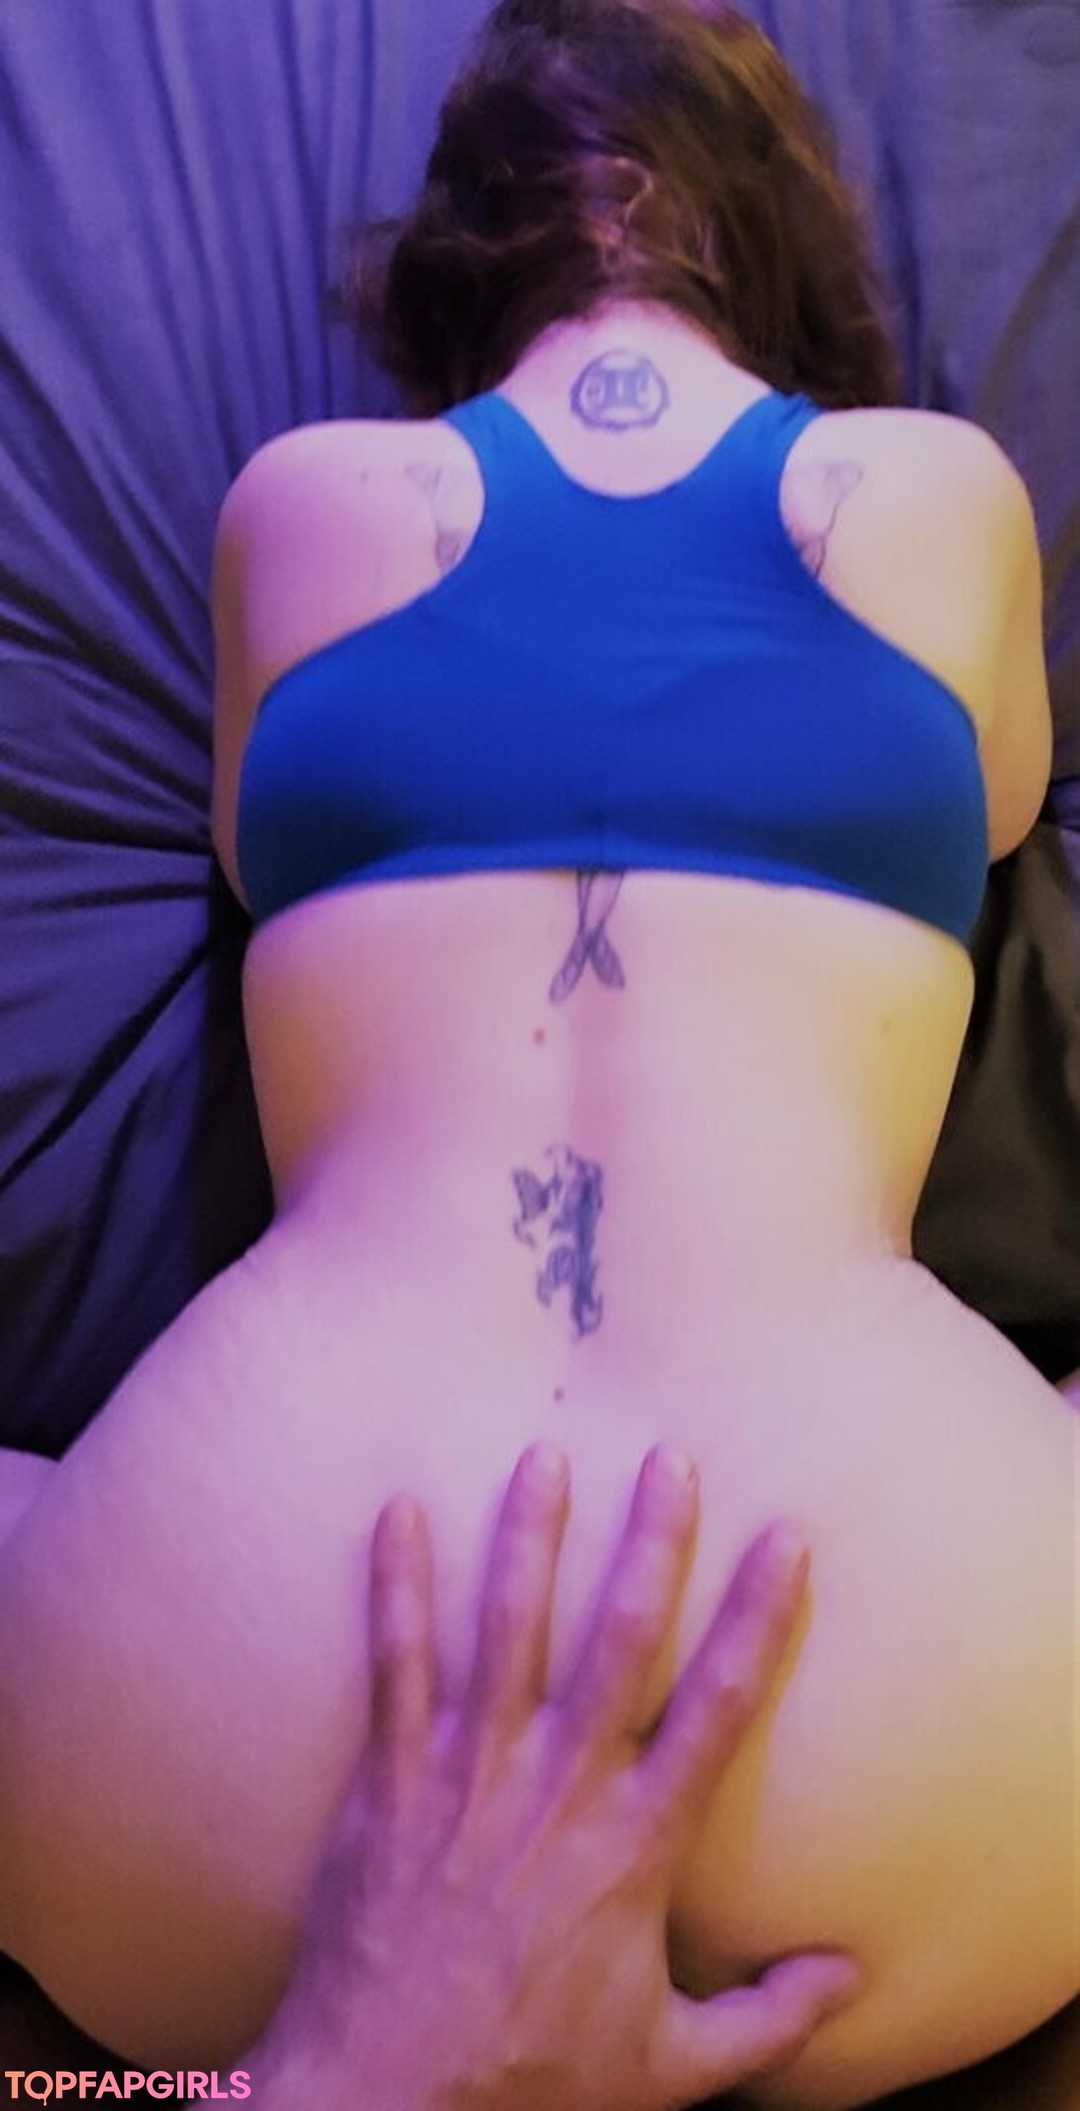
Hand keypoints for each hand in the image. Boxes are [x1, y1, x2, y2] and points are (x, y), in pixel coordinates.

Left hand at [245, 1445, 860, 2110]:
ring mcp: (468, 1776)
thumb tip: (848, 1974)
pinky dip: (396, 1588)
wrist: (385, 2106)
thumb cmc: (530, 2087)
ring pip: (504, 1631)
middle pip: (615, 1641)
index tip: (785, 1538)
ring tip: (542, 1456)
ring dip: (525, 1538)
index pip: (716, 1709)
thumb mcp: (672, 2070)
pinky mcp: (391, 1782)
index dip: (757, 1617)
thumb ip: (767, 2017)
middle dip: (649, 1541)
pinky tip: (396, 1512)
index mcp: (633, 1846)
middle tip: (671, 1457)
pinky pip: (394, 1667)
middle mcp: (556, 1790)